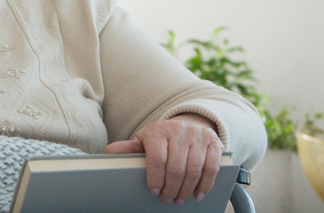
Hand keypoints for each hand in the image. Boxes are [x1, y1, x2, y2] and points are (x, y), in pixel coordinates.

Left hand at [105, 115, 224, 204]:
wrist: (188, 123)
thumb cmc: (163, 137)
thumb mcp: (145, 139)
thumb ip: (130, 148)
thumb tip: (110, 151)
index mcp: (159, 130)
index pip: (157, 158)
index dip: (155, 178)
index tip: (154, 191)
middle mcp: (179, 130)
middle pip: (176, 167)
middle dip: (171, 188)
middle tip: (167, 200)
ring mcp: (198, 136)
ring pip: (194, 169)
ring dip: (187, 189)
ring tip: (180, 199)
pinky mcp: (214, 142)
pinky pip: (211, 167)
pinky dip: (205, 184)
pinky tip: (197, 194)